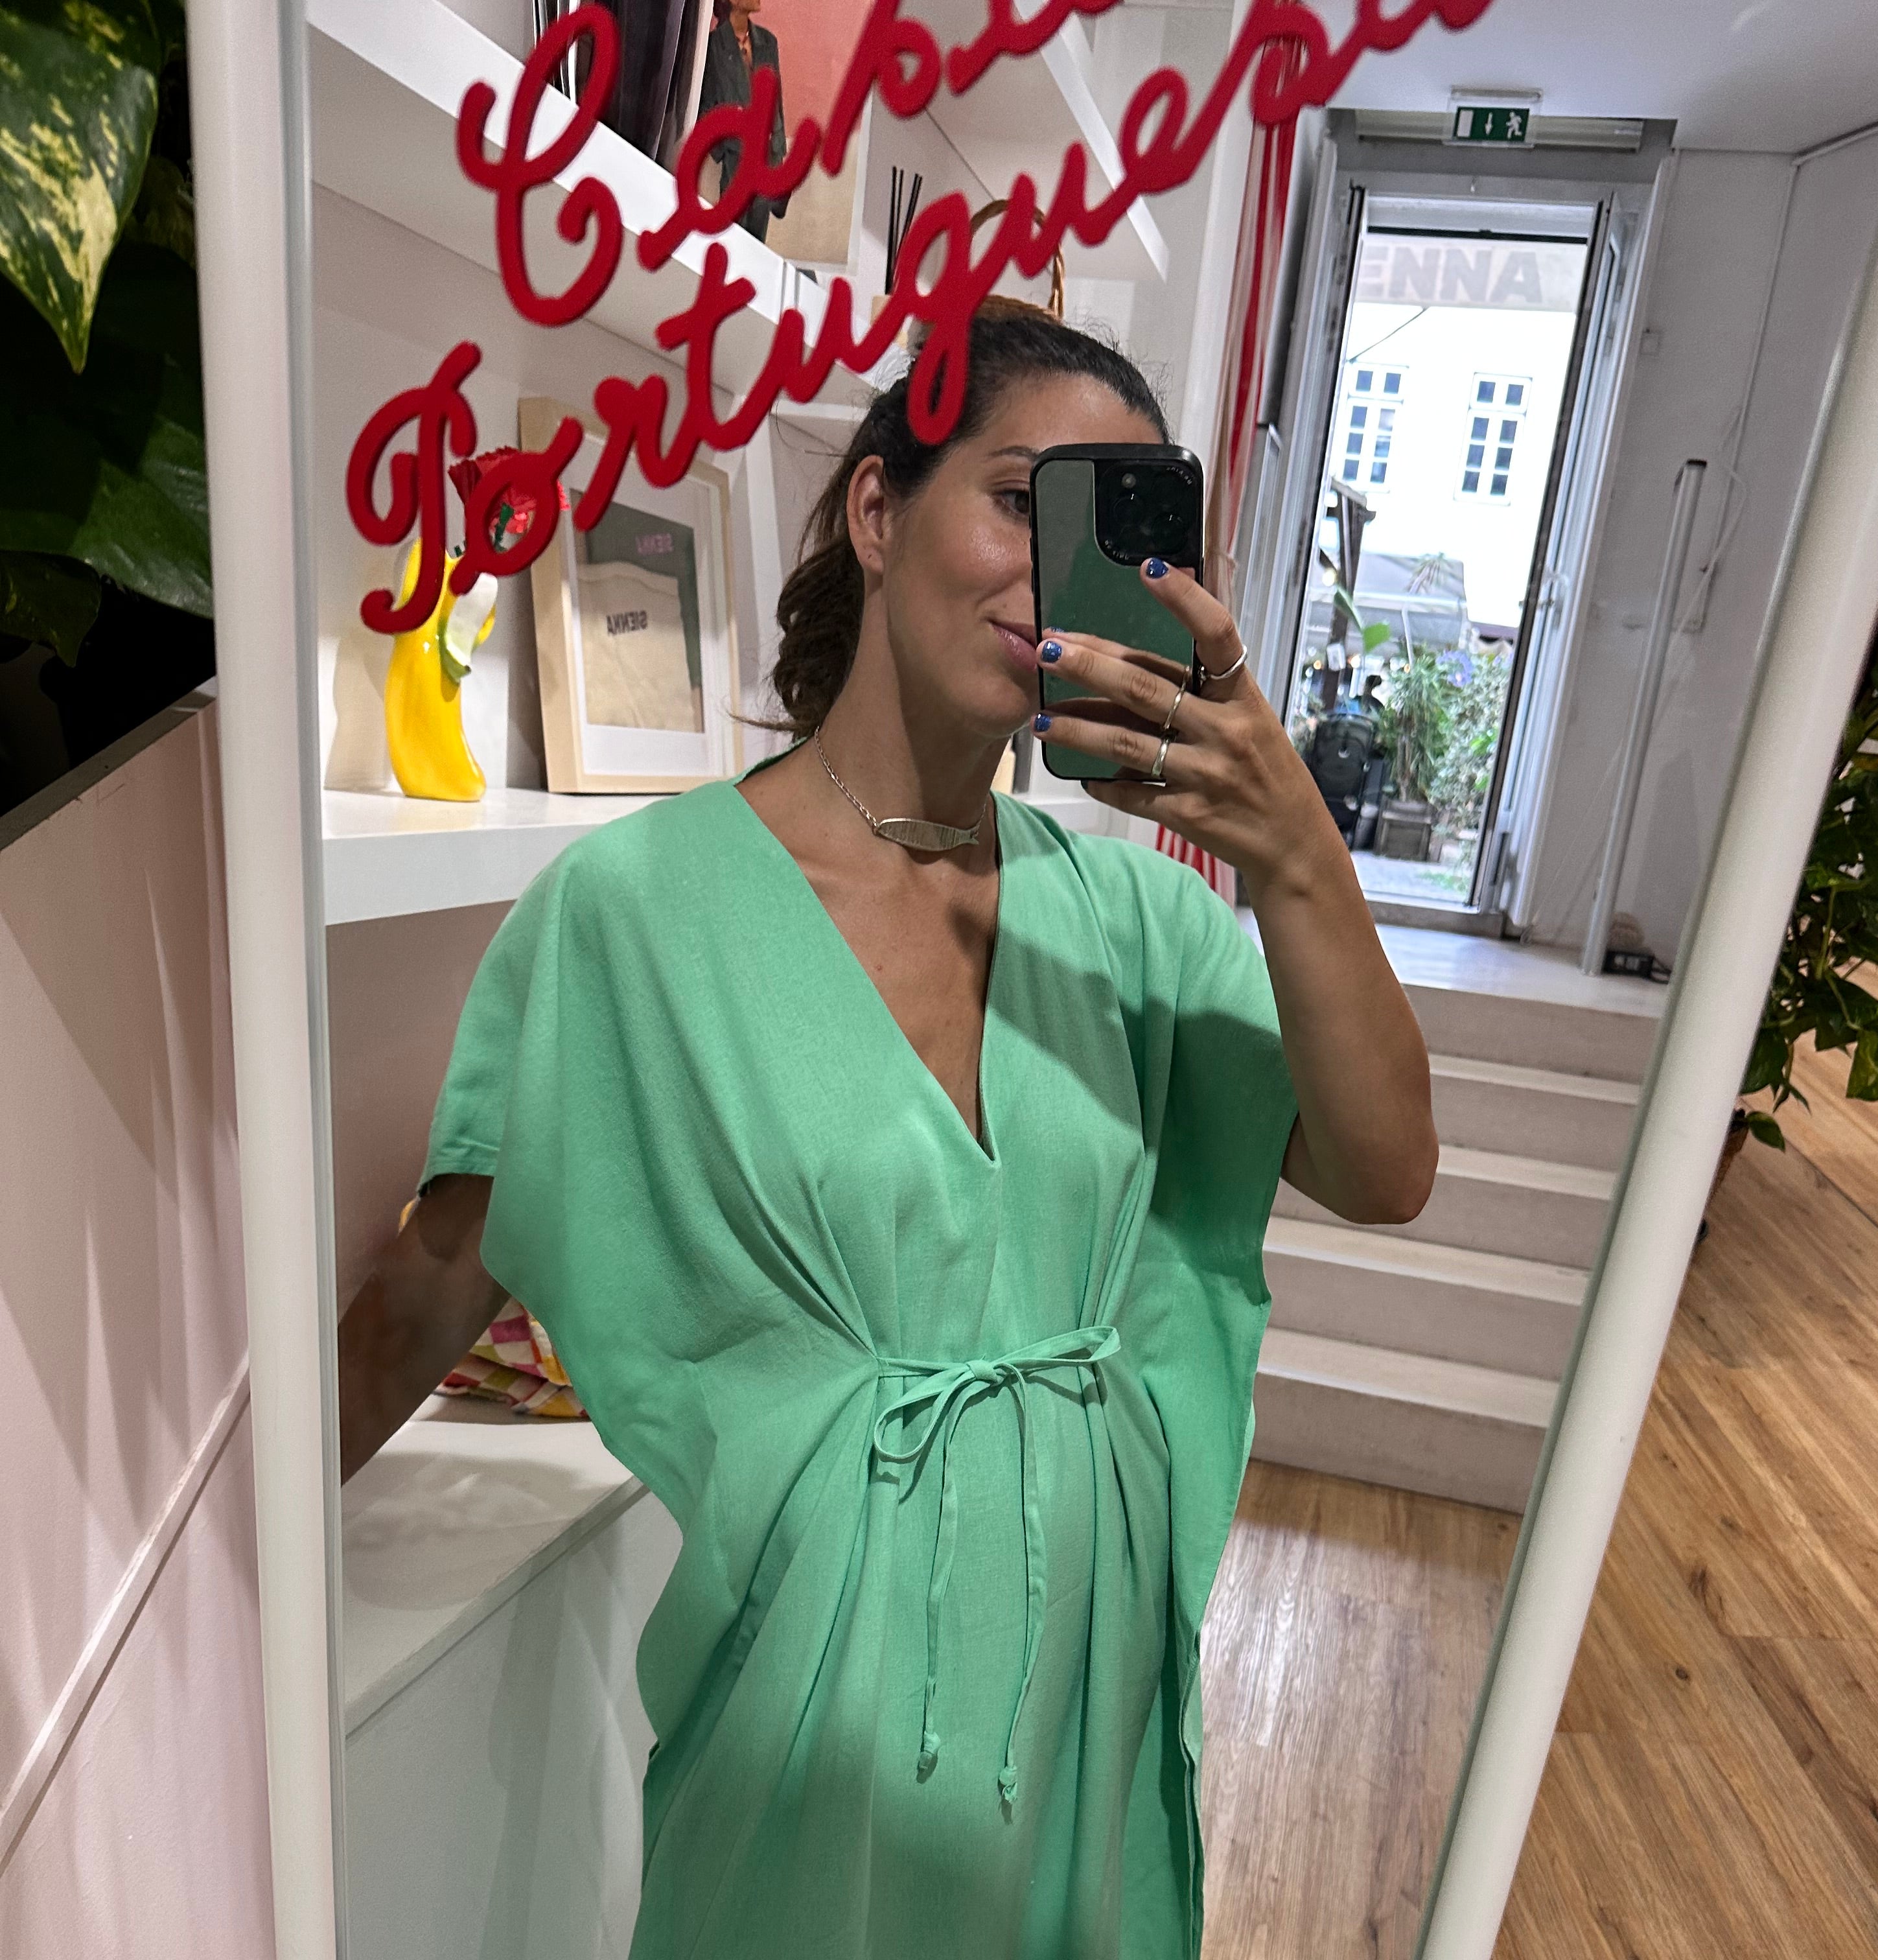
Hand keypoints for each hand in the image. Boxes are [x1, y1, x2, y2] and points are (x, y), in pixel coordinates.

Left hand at [1030, 561, 1349, 904]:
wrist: (1293, 842)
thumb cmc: (1266, 770)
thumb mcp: (1252, 715)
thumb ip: (1209, 682)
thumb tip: (1161, 635)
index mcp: (1243, 697)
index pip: (1217, 635)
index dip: (1185, 599)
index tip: (1149, 568)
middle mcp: (1225, 730)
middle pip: (1146, 689)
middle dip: (1091, 665)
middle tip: (1046, 648)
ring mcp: (1206, 774)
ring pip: (1128, 745)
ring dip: (1079, 729)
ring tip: (1040, 718)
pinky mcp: (1189, 814)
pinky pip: (1134, 795)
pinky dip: (1103, 783)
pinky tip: (1079, 774)